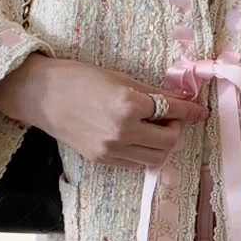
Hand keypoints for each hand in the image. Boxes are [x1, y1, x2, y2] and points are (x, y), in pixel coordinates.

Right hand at [0, 54, 208, 171]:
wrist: (41, 95)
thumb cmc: (78, 78)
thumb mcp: (119, 78)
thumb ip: (150, 92)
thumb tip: (176, 99)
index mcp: (129, 105)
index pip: (171, 111)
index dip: (190, 111)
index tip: (200, 111)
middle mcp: (123, 131)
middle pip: (169, 141)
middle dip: (176, 129)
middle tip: (171, 118)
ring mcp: (112, 149)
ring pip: (156, 158)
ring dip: (163, 145)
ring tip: (155, 130)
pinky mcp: (102, 160)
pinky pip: (135, 163)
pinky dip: (144, 153)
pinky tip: (138, 139)